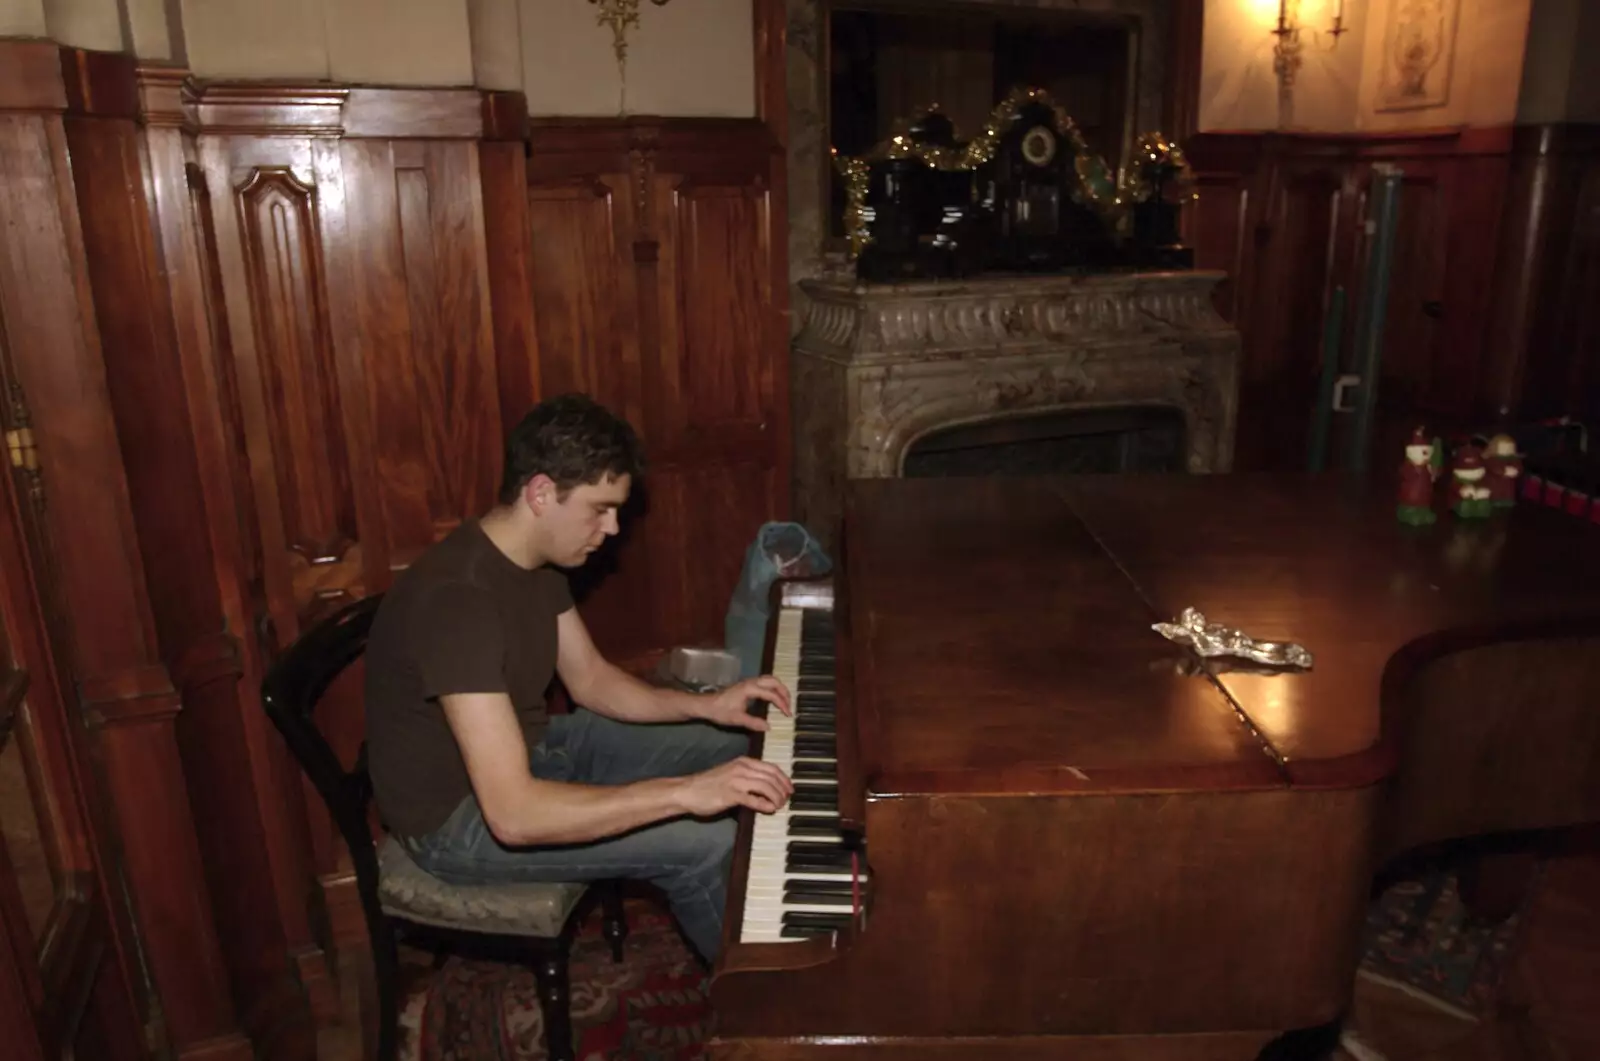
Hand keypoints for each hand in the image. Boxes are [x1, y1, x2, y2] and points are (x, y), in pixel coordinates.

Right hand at [677, 757, 792, 815]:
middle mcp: (742, 768)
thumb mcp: (731, 773)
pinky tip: (770, 809)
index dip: (784, 779)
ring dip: (776, 797)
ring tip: (779, 805)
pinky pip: (753, 799)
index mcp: (743, 762)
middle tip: (786, 799)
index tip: (789, 788)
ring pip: (766, 786)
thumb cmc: (708, 784)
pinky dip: (765, 804)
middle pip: (771, 777)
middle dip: (783, 789)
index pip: (771, 767)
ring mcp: (736, 781)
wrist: (687, 791)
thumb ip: (748, 777)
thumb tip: (766, 787)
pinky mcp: (731, 795)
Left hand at [698, 675, 791, 731]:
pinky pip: (765, 682)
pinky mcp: (747, 685)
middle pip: (774, 681)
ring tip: (785, 701)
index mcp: (750, 689)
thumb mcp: (737, 719)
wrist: (706, 705)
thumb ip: (754, 723)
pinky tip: (774, 698)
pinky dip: (773, 688)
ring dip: (779, 688)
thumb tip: (769, 727)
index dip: (782, 704)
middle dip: (784, 692)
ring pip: (770, 679)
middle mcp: (751, 682)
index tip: (788, 714)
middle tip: (789, 705)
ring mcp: (749, 682)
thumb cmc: (720, 711)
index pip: (771, 694)